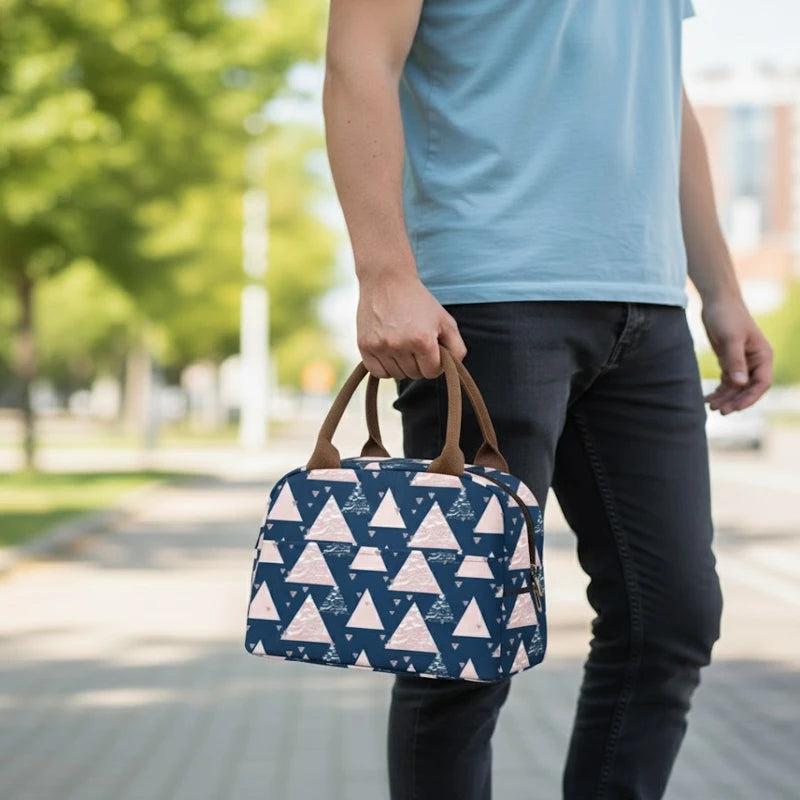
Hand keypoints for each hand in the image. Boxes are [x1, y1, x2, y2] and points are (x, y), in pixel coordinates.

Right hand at [356, 270, 466, 378]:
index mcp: (422, 340)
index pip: (432, 372)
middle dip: (419, 364)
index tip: (432, 351)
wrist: (387, 280)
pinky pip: (378, 372)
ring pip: (397, 375)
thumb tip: (452, 368)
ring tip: (403, 346)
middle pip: (415, 374)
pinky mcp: (364, 346)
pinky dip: (385, 368)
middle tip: (416, 346)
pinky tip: (389, 353)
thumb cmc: (419, 301)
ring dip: (403, 366)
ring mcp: (380, 346)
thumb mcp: (445, 320)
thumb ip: (457, 347)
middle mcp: (400, 345)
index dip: (435, 364)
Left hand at [701, 295, 772, 414]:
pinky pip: (727, 381)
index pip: (762, 383)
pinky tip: (708, 398)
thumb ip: (735, 361)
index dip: (750, 398)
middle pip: (748, 388)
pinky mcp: (729, 361)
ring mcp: (742, 362)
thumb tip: (740, 384)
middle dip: (734, 401)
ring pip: (736, 387)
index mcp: (763, 356)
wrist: (717, 302)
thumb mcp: (730, 338)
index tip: (735, 408)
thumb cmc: (727, 316)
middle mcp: (755, 361)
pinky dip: (719, 391)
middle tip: (719, 411)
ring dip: (725, 398)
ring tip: (710, 407)